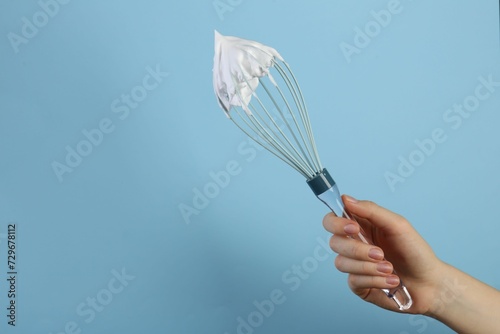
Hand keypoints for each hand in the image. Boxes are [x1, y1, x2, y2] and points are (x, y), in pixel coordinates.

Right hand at [322, 195, 443, 313]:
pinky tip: (391, 280)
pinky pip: (354, 281)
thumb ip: (371, 210)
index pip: (332, 220)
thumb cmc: (416, 252)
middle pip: (334, 242)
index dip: (336, 223)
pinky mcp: (359, 285)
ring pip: (341, 263)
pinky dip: (375, 280)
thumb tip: (346, 199)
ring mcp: (355, 265)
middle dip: (357, 249)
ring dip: (368, 267)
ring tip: (390, 268)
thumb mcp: (397, 225)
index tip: (353, 228)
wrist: (430, 283)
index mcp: (360, 226)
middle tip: (379, 253)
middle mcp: (354, 245)